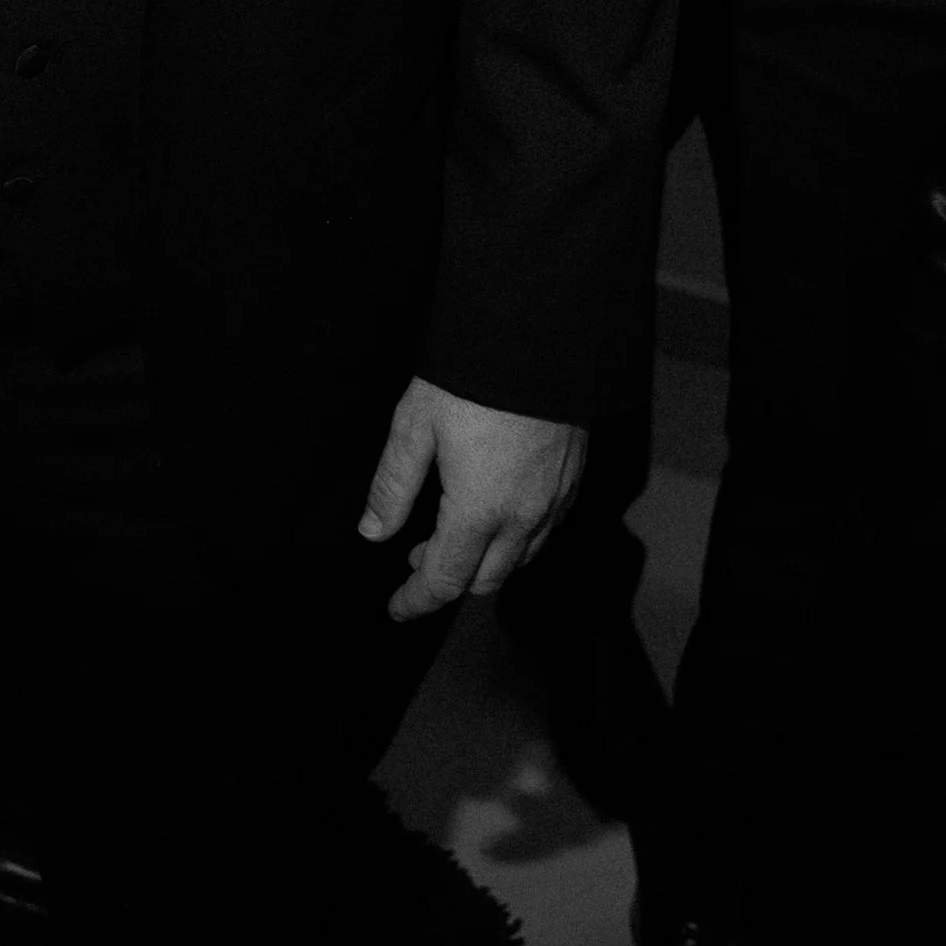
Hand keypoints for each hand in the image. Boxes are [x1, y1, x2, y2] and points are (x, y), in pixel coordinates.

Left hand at [358, 380, 585, 621]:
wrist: (539, 336)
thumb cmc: (470, 378)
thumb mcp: (415, 425)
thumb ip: (393, 486)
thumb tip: (372, 533)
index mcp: (478, 511)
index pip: (446, 581)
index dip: (417, 600)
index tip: (396, 608)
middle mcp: (523, 518)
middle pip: (486, 580)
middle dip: (449, 580)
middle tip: (417, 557)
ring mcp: (554, 501)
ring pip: (520, 560)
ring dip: (485, 561)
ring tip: (452, 533)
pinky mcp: (573, 479)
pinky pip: (545, 531)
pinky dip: (517, 539)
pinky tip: (497, 511)